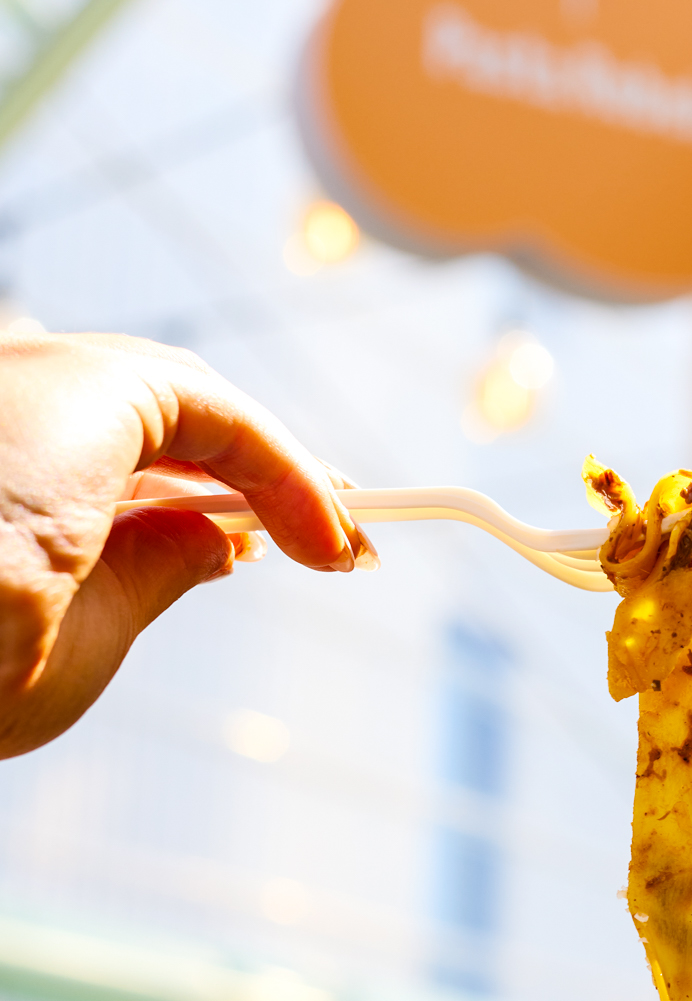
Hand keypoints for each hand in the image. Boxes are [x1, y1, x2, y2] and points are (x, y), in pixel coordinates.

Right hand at [0, 331, 369, 758]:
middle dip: (258, 473)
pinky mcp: (91, 380)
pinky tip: (329, 528)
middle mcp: (10, 405)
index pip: (121, 455)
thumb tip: (224, 542)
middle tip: (336, 534)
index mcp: (2, 464)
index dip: (211, 494)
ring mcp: (39, 381)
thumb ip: (157, 565)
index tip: (281, 541)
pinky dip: (284, 466)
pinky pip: (218, 414)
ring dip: (282, 470)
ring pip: (191, 405)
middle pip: (160, 417)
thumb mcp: (93, 621)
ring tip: (348, 538)